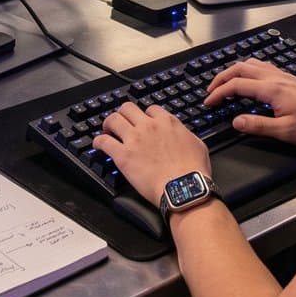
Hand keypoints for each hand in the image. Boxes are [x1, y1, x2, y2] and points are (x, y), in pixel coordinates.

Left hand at [93, 102, 211, 204]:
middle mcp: (148, 126)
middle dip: (124, 114)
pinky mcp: (123, 155)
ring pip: (113, 119)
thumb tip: (180, 134)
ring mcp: (134, 139)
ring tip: (107, 130)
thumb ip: (184, 134)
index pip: (150, 108)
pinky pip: (103, 142)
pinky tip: (98, 145)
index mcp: (167, 122)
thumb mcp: (197, 144)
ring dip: (108, 124)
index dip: (145, 116)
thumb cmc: (193, 171)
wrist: (183, 189)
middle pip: (128, 108)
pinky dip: (98, 142)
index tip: (143, 122)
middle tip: (122, 122)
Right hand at [204, 59, 295, 146]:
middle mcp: (275, 77)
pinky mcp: (288, 78)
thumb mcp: (285, 131)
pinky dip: (247, 70)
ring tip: (225, 84)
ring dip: (234, 71)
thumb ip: (258, 125)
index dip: (219, 93)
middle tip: (211, 91)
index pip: (237, 85)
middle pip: (240, 68)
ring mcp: (282, 75)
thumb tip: (235, 121)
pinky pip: (262, 66)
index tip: (208, 102)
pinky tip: (249, 80)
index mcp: (271, 89)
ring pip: (251, 64)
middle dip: (221, 78)